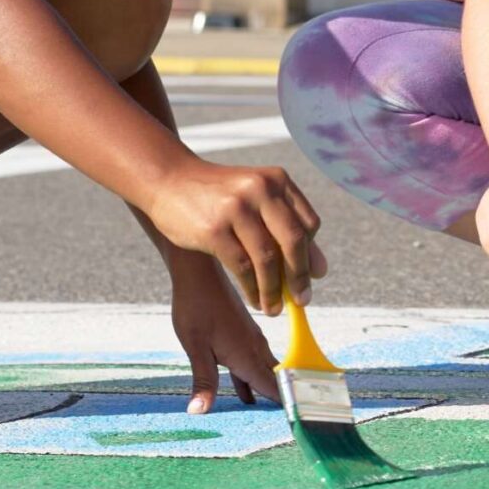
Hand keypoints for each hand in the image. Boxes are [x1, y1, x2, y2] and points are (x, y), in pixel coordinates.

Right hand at [144, 160, 325, 314]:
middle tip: (302, 300)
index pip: (308, 224)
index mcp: (277, 180)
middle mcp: (260, 189)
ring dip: (273, 290)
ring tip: (274, 308)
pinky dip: (252, 289)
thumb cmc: (217, 196)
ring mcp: (236, 208)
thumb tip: (321, 271)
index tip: (311, 278)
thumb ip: (286, 228)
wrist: (168, 180)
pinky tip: (254, 300)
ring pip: (267, 259)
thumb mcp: (255, 200)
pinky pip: (242, 267)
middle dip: (300, 277)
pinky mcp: (214, 229)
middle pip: (294, 241)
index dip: (311, 255)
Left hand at [168, 260, 278, 413]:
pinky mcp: (243, 334)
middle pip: (274, 380)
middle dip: (282, 400)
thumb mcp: (195, 347)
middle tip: (293, 422)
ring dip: (268, 390)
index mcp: (246, 355)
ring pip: (265, 371)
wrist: (200, 274)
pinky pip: (255, 362)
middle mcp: (254, 348)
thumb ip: (203, 380)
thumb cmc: (195, 309)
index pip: (273, 387)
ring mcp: (250, 339)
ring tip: (270, 415)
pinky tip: (246, 393)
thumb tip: (199, 412)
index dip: (286, 404)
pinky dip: (254, 379)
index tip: (301, 421)